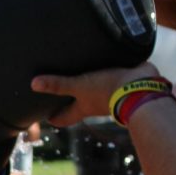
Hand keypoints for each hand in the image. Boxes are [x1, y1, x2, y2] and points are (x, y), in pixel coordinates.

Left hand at [32, 63, 158, 127]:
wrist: (142, 85)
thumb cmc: (107, 90)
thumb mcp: (79, 86)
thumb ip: (58, 84)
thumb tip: (33, 84)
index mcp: (82, 107)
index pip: (63, 118)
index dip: (53, 117)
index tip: (44, 115)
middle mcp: (94, 103)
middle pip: (77, 104)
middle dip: (67, 99)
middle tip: (55, 90)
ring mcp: (109, 92)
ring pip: (93, 90)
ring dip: (86, 83)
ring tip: (75, 69)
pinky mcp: (122, 79)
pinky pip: (109, 75)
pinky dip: (103, 70)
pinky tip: (98, 57)